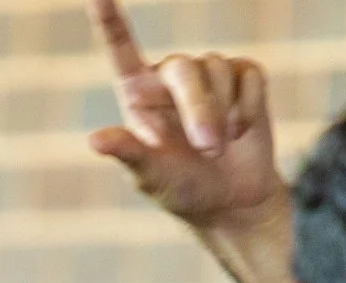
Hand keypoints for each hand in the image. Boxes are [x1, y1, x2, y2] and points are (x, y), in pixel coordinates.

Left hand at [86, 0, 287, 236]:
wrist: (231, 200)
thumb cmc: (182, 189)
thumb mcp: (152, 177)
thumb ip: (129, 154)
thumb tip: (95, 141)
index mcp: (138, 93)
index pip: (120, 48)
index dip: (109, 18)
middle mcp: (170, 75)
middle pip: (185, 69)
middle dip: (200, 109)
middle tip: (210, 150)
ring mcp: (209, 72)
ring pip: (219, 70)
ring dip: (225, 115)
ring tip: (220, 147)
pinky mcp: (245, 74)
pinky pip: (251, 76)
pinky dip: (249, 108)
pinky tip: (242, 130)